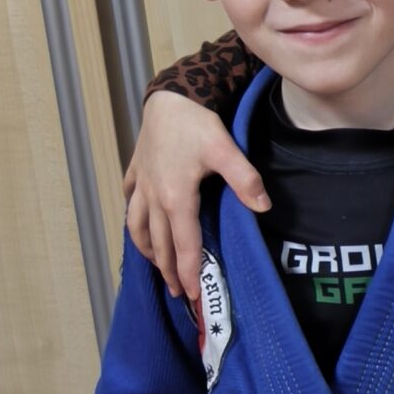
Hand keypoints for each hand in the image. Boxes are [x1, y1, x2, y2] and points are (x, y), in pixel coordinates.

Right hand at [124, 91, 265, 298]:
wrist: (168, 96)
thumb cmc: (196, 124)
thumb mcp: (226, 151)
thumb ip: (245, 181)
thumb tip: (263, 208)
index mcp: (176, 199)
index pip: (184, 246)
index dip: (188, 273)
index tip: (192, 296)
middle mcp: (154, 198)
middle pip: (160, 244)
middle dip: (168, 271)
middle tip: (177, 293)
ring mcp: (141, 185)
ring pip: (138, 226)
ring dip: (147, 249)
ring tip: (156, 264)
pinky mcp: (136, 171)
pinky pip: (130, 200)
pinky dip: (134, 216)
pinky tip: (139, 221)